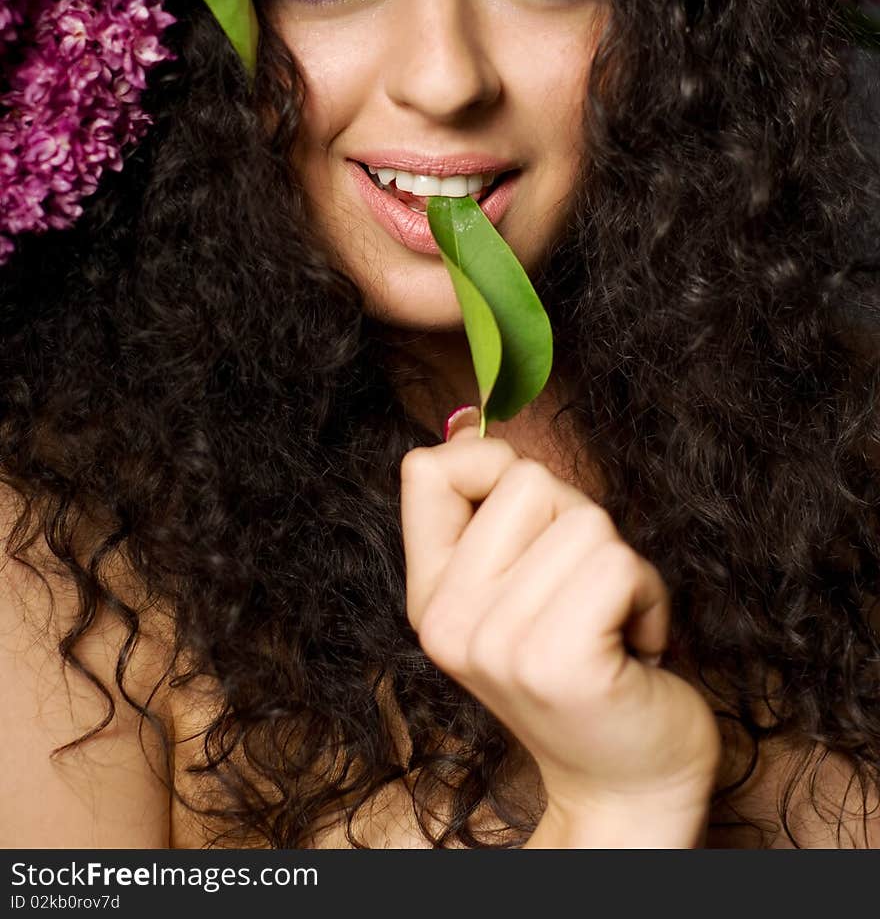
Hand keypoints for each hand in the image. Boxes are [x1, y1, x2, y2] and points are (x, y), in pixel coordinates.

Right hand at [400, 409, 720, 841]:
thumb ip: (491, 514)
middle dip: (579, 524)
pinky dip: (649, 597)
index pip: (427, 469)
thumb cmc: (587, 667)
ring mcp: (498, 645)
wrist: (625, 786)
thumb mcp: (517, 589)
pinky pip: (620, 563)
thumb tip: (467, 426)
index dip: (493, 468)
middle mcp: (449, 621)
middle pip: (528, 480)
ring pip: (585, 520)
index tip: (534, 527)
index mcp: (430, 598)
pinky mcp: (557, 661)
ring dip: (624, 567)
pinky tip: (635, 647)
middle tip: (584, 597)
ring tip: (612, 626)